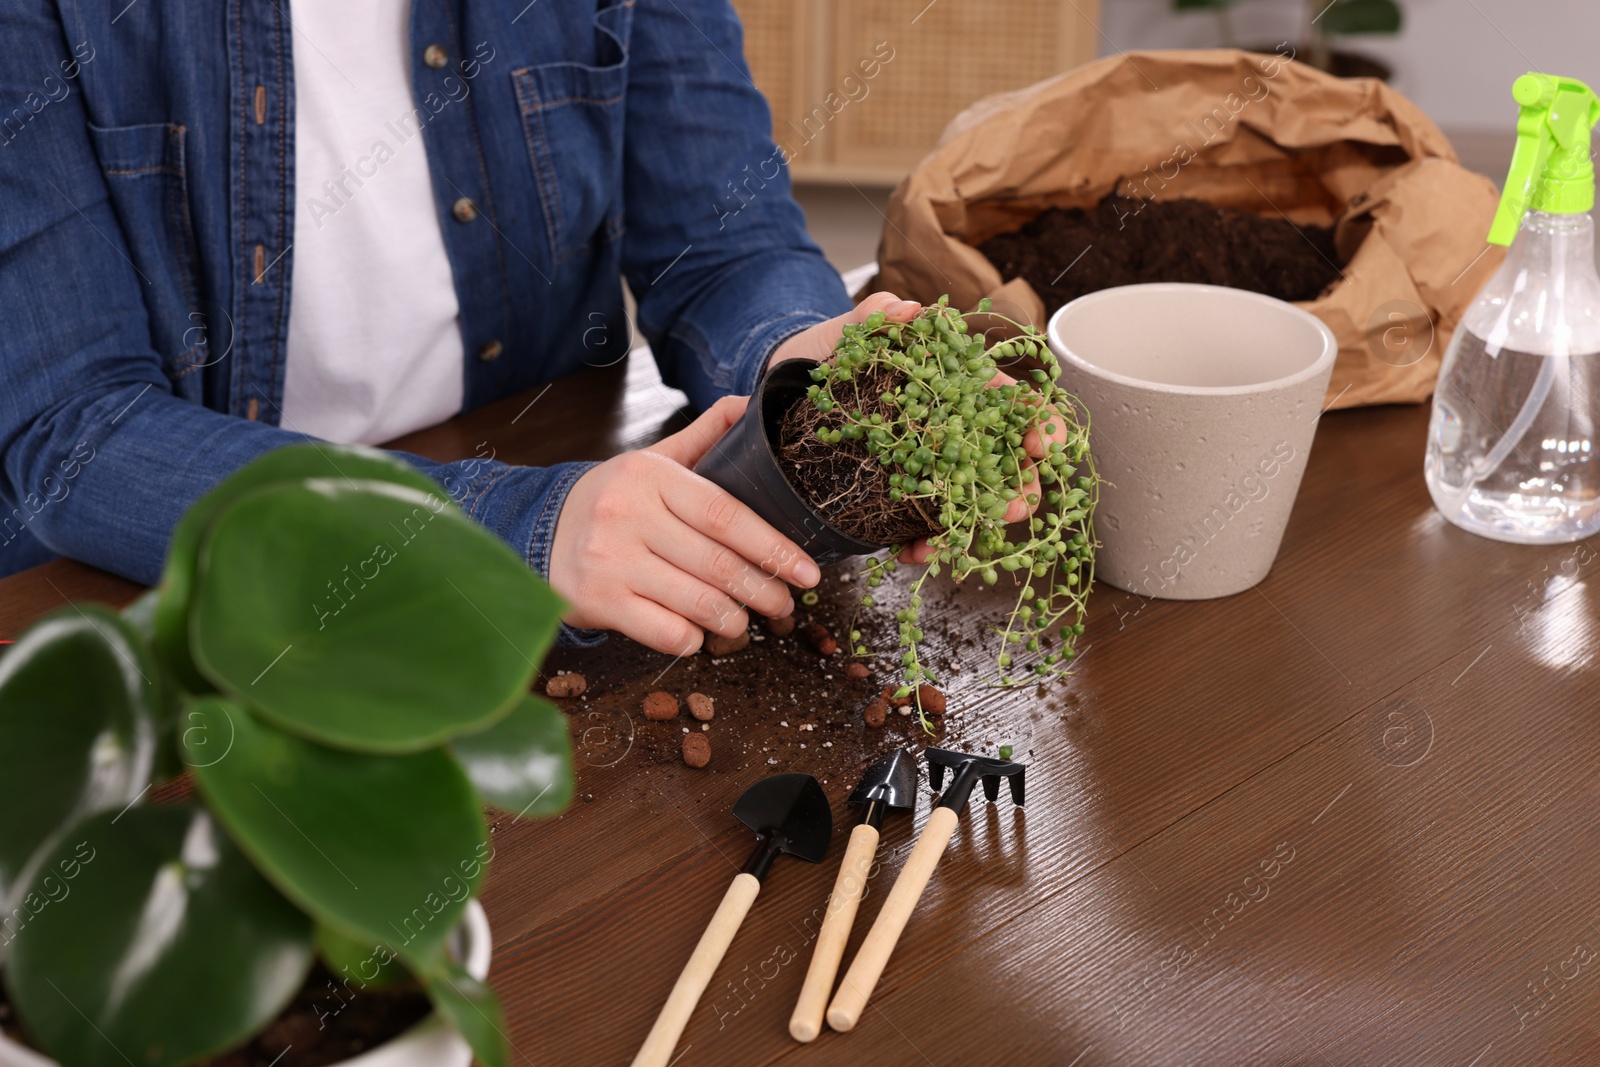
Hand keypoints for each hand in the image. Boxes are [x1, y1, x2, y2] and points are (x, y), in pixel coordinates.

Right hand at [548, 397, 821, 655]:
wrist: (538, 531)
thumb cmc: (612, 499)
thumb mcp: (653, 461)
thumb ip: (703, 437)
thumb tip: (750, 404)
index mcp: (650, 476)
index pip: (725, 514)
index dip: (773, 546)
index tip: (807, 570)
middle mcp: (627, 515)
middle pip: (717, 563)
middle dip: (763, 589)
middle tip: (785, 603)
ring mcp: (610, 561)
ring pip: (696, 602)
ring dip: (733, 619)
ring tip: (746, 620)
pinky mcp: (597, 601)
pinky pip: (665, 632)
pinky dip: (692, 639)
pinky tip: (699, 633)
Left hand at [768, 290, 1065, 565]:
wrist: (785, 386)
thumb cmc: (826, 353)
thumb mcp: (845, 333)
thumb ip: (874, 316)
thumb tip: (904, 308)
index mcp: (954, 382)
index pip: (1011, 400)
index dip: (1036, 422)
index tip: (1041, 445)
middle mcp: (951, 425)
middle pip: (1003, 458)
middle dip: (1017, 484)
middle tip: (1017, 505)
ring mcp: (929, 462)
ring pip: (968, 498)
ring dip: (973, 522)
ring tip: (962, 539)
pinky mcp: (901, 491)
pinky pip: (923, 522)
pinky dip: (922, 541)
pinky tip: (909, 552)